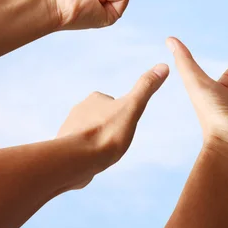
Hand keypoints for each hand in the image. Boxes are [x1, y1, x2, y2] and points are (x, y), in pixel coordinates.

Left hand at [56, 64, 168, 188]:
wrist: (78, 160)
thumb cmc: (108, 133)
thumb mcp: (133, 108)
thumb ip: (146, 87)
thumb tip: (164, 65)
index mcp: (95, 98)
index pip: (113, 103)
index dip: (122, 116)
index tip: (124, 127)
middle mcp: (79, 109)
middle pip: (100, 118)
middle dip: (108, 128)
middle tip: (115, 142)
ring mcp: (69, 128)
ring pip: (88, 133)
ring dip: (95, 141)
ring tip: (102, 154)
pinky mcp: (63, 146)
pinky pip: (77, 148)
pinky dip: (83, 154)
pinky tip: (89, 162)